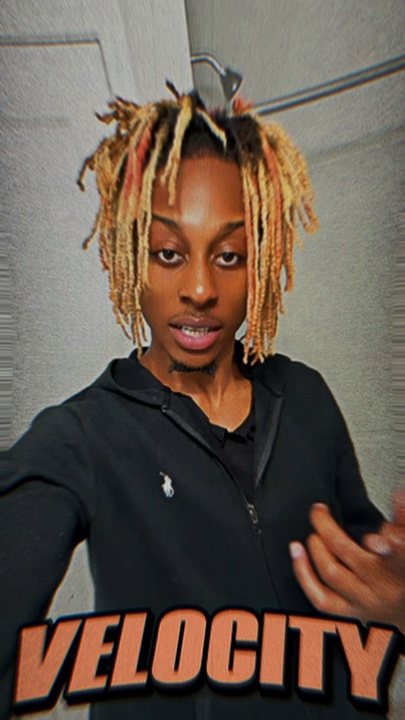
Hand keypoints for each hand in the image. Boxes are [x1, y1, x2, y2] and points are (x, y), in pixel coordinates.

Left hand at [289, 498, 404, 631]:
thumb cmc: (404, 576)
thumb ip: (402, 522)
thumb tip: (397, 495)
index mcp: (401, 566)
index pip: (397, 553)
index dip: (389, 541)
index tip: (376, 533)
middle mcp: (382, 586)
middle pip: (348, 553)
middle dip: (326, 527)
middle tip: (318, 511)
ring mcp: (364, 602)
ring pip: (331, 572)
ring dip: (315, 546)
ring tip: (313, 531)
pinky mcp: (349, 614)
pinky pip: (320, 597)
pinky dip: (303, 573)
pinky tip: (297, 552)